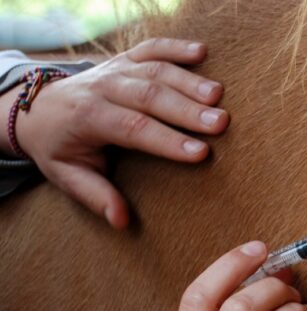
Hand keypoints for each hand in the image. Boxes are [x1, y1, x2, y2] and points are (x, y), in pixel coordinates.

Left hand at [4, 38, 228, 228]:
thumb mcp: (67, 176)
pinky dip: (177, 47)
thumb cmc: (59, 148)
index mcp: (88, 116)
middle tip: (221, 123)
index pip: (133, 127)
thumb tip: (121, 220)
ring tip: (219, 98)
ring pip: (155, 70)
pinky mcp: (126, 59)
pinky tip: (202, 52)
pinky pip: (152, 48)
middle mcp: (103, 87)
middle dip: (187, 110)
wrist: (37, 108)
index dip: (167, 140)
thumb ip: (95, 196)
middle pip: (149, 95)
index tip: (200, 153)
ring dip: (189, 82)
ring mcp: (115, 68)